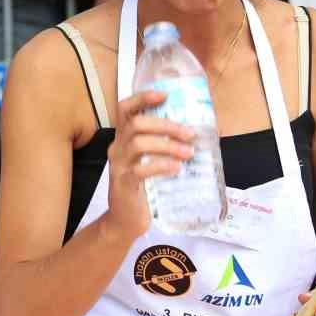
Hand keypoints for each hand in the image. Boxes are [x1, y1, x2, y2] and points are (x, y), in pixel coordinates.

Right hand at [102, 90, 196, 241]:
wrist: (125, 220)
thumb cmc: (143, 188)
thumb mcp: (149, 163)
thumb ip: (164, 148)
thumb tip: (198, 136)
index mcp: (123, 139)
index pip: (124, 109)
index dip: (142, 98)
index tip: (164, 95)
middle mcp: (117, 148)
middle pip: (136, 124)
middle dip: (166, 125)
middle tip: (190, 133)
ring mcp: (119, 166)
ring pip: (139, 144)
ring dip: (168, 145)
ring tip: (188, 152)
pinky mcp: (124, 184)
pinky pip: (141, 170)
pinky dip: (162, 166)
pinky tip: (176, 169)